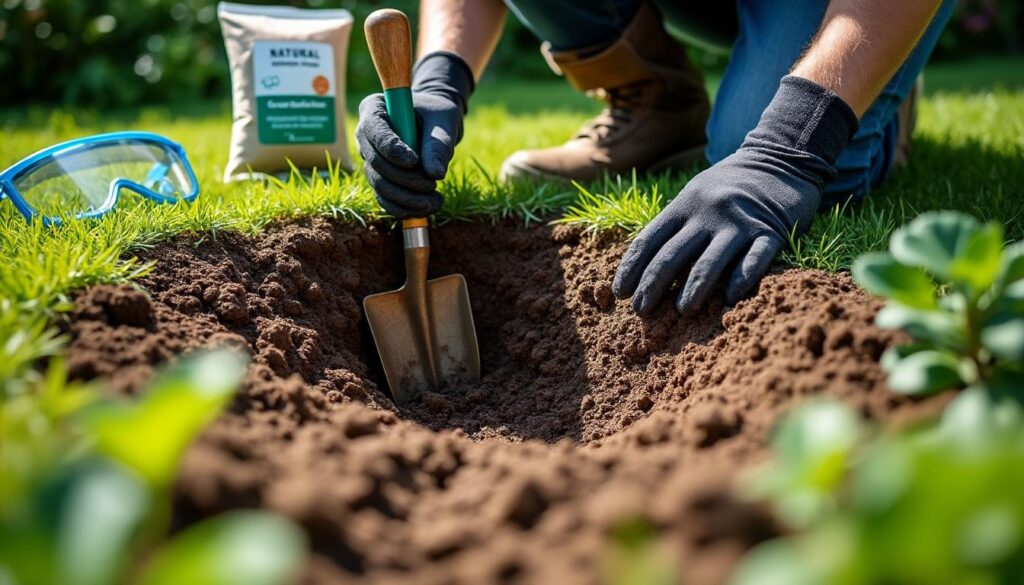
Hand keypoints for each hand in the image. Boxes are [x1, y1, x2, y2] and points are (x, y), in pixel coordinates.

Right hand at [356, 52, 473, 218]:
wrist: (436, 123)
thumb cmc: (437, 114)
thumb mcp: (442, 122)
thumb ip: (437, 143)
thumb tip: (435, 174)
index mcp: (375, 108)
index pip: (373, 130)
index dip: (391, 149)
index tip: (414, 161)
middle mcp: (366, 135)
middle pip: (375, 162)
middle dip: (404, 179)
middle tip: (432, 184)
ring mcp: (370, 158)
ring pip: (379, 184)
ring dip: (406, 198)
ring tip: (435, 201)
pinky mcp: (379, 176)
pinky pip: (383, 197)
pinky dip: (402, 207)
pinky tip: (424, 210)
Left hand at [613, 76, 858, 314]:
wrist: (780, 158)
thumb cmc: (728, 187)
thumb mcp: (695, 195)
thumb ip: (674, 225)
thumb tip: (646, 269)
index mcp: (683, 205)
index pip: (649, 240)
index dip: (632, 268)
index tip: (620, 292)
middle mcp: (707, 213)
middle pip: (673, 254)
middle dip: (653, 285)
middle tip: (640, 311)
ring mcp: (739, 222)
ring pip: (710, 261)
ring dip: (693, 289)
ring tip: (682, 312)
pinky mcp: (771, 231)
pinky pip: (755, 259)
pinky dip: (742, 279)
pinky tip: (730, 298)